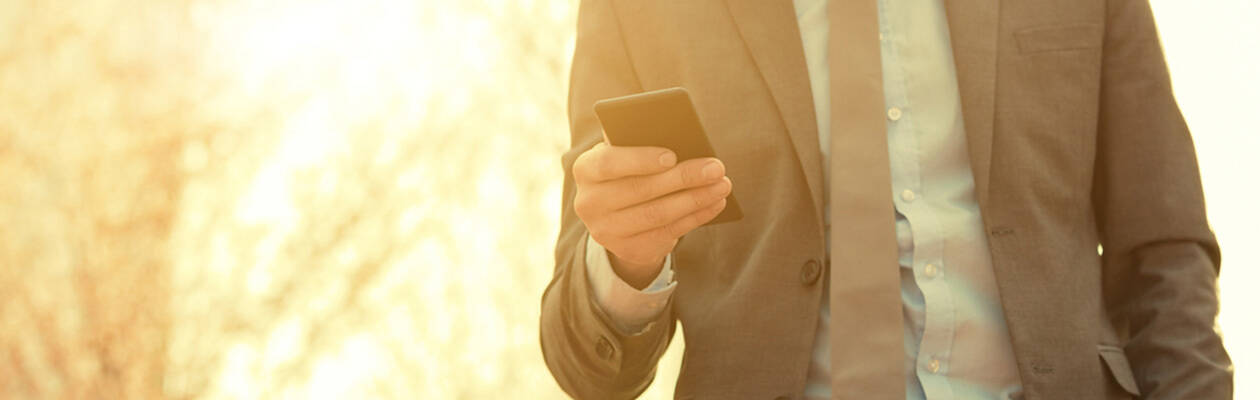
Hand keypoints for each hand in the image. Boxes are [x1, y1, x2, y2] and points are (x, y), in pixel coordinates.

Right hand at [572, 142, 730, 288]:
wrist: (617, 213)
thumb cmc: (628, 169)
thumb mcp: (626, 153)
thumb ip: (641, 144)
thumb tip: (683, 139)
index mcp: (585, 169)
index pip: (608, 163)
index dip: (640, 160)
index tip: (672, 155)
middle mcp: (588, 203)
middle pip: (640, 190)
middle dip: (683, 177)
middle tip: (716, 167)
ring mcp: (606, 231)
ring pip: (657, 214)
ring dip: (695, 199)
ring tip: (723, 185)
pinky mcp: (628, 250)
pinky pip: (667, 233)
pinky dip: (696, 217)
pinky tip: (716, 203)